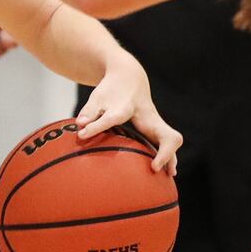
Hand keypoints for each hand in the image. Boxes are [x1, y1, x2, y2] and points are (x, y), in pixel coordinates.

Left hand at [77, 55, 182, 174]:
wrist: (130, 76)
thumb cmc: (112, 89)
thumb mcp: (98, 97)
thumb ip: (89, 112)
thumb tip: (79, 125)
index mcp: (125, 108)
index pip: (112, 119)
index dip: (95, 127)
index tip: (83, 136)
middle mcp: (146, 117)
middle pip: (166, 135)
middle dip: (164, 152)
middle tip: (154, 167)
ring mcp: (154, 123)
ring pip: (171, 140)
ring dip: (170, 157)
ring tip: (169, 175)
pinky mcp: (156, 128)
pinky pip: (167, 143)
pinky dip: (167, 156)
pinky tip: (167, 172)